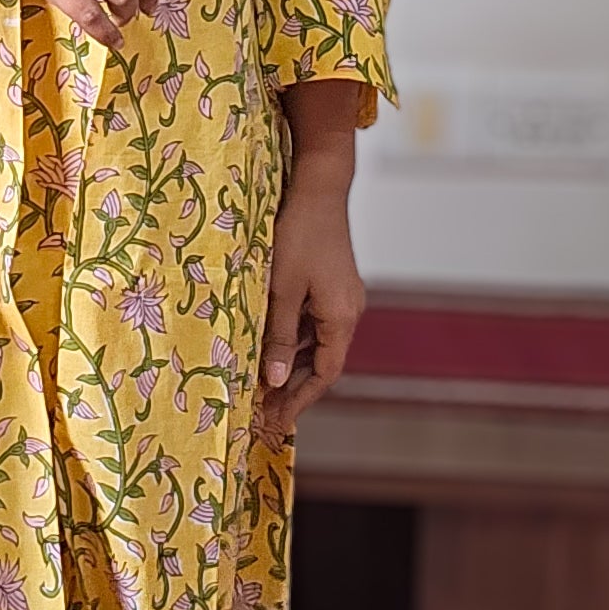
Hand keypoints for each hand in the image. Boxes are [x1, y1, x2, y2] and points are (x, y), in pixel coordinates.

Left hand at [257, 81, 365, 436]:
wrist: (319, 187)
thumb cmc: (299, 234)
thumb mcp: (282, 288)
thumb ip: (279, 336)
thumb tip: (276, 382)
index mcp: (342, 317)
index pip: (325, 374)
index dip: (301, 400)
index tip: (277, 422)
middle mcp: (348, 311)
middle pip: (323, 362)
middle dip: (294, 388)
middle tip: (264, 413)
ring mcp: (341, 297)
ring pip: (316, 343)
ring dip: (291, 365)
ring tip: (261, 388)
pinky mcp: (330, 284)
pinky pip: (312, 322)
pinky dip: (293, 340)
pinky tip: (268, 349)